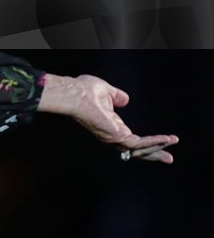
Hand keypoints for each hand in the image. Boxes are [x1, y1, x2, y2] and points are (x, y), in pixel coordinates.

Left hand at [38, 73, 178, 162]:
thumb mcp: (106, 91)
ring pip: (140, 149)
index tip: (161, 140)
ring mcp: (114, 137)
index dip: (145, 140)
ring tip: (173, 142)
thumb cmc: (84, 91)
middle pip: (137, 150)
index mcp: (111, 125)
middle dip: (154, 153)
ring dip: (158, 147)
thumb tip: (125, 100)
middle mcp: (112, 135)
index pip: (130, 138)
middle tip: (169, 158)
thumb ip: (116, 96)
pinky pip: (139, 143)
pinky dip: (154, 141)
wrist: (75, 93)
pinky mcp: (116, 137)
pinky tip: (166, 139)